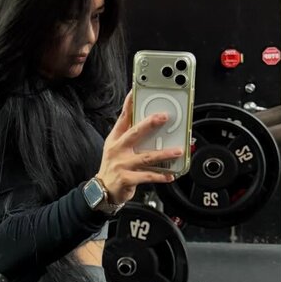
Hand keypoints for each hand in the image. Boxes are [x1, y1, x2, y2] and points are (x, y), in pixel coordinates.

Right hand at [96, 91, 183, 205]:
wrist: (103, 190)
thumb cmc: (113, 167)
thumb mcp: (116, 148)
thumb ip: (129, 136)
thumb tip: (149, 123)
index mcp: (115, 139)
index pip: (123, 118)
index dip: (129, 104)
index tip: (135, 92)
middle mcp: (117, 150)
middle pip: (134, 133)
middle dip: (149, 123)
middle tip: (163, 117)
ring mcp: (122, 164)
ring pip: (146, 157)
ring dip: (164, 154)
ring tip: (177, 151)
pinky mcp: (127, 179)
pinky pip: (147, 176)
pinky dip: (160, 175)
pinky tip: (170, 175)